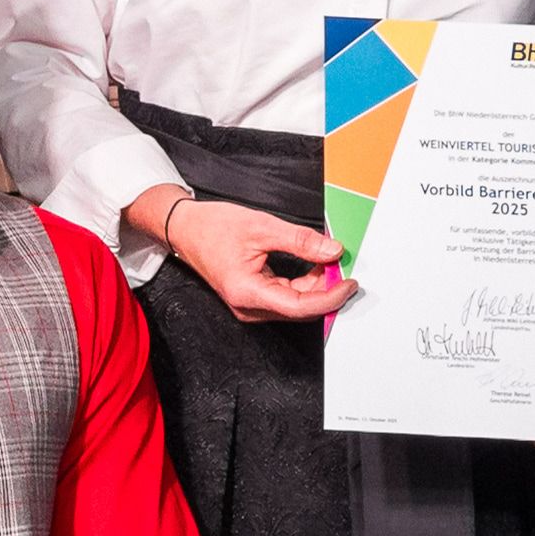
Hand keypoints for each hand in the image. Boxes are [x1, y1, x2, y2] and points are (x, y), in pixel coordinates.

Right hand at [132, 186, 349, 325]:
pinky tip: (314, 265)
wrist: (185, 228)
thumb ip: (300, 241)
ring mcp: (250, 304)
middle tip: (343, 266)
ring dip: (317, 286)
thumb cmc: (212, 228)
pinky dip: (304, 282)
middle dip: (326, 290)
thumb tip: (331, 251)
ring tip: (329, 261)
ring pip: (295, 303)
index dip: (329, 297)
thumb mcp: (261, 227)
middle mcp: (248, 306)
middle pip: (300, 308)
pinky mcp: (252, 297)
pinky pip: (286, 296)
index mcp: (247, 293)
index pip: (299, 306)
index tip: (349, 283)